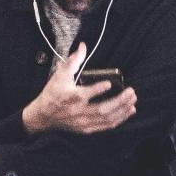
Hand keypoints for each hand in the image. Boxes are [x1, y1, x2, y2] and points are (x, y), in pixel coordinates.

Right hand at [22, 44, 137, 135]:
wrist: (43, 116)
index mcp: (71, 97)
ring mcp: (83, 122)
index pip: (86, 94)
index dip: (98, 89)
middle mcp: (78, 111)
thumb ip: (73, 61)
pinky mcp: (87, 129)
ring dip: (122, 110)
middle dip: (119, 101)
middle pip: (102, 109)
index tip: (109, 83)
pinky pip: (106, 126)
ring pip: (107, 119)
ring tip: (132, 101)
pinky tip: (127, 112)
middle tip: (131, 92)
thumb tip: (83, 46)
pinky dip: (119, 119)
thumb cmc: (53, 94)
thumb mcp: (60, 75)